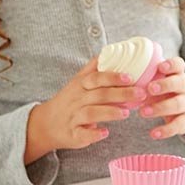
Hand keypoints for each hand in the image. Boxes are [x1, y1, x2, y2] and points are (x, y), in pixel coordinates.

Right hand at [25, 57, 147, 163]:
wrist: (45, 123)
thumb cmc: (68, 100)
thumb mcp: (77, 81)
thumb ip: (93, 68)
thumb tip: (110, 50)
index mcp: (80, 85)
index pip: (96, 78)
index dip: (113, 77)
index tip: (130, 77)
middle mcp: (77, 100)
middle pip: (99, 95)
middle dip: (121, 94)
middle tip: (140, 94)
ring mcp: (74, 117)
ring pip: (91, 113)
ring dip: (109, 112)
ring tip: (126, 113)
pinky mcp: (72, 134)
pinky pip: (82, 134)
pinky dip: (93, 134)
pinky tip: (105, 133)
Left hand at [138, 57, 184, 141]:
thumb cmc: (169, 92)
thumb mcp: (164, 82)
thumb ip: (149, 78)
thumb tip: (121, 77)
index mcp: (177, 75)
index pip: (178, 65)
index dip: (171, 65)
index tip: (160, 67)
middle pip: (178, 83)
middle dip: (164, 85)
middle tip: (149, 89)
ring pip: (177, 104)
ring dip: (160, 108)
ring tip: (142, 112)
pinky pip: (178, 125)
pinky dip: (165, 130)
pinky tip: (153, 133)